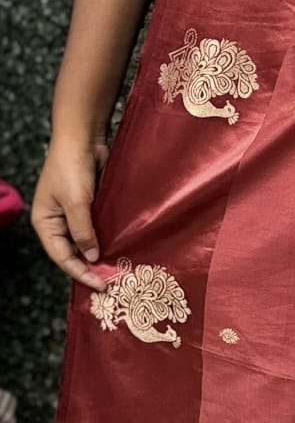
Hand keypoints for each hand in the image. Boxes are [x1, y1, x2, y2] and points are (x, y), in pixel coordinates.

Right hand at [32, 136, 111, 291]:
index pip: (61, 256)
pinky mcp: (91, 208)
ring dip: (100, 256)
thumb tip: (91, 257)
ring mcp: (74, 215)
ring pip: (86, 243)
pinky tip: (121, 250)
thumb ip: (83, 230)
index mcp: (45, 223)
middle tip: (112, 283)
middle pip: (73, 253)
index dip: (80, 273)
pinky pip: (98, 230)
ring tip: (118, 272)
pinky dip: (108, 240)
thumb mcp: (76, 202)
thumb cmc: (71, 167)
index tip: (101, 285)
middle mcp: (58, 222)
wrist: (84, 138)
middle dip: (90, 268)